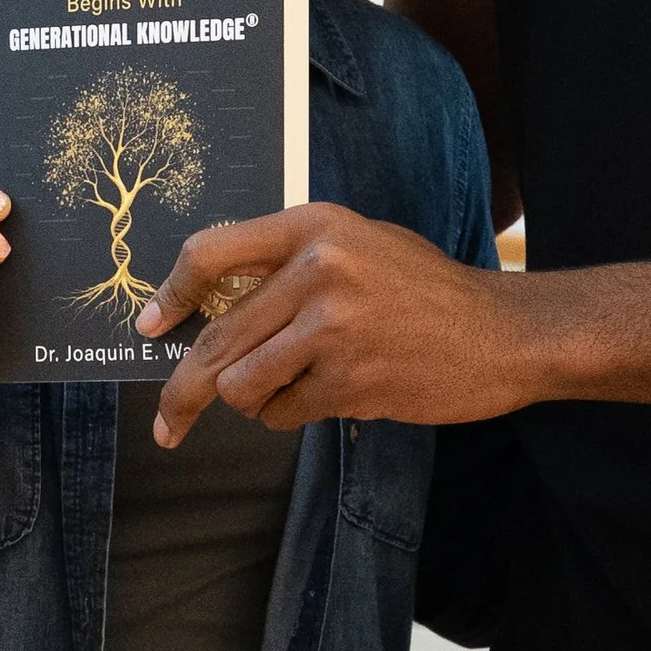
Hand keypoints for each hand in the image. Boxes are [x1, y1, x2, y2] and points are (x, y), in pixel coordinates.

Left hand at [132, 203, 535, 445]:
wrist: (501, 334)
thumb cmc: (424, 289)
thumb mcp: (359, 245)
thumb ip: (291, 265)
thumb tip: (209, 308)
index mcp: (315, 226)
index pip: (211, 253)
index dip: (169, 295)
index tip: (148, 327)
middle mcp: (318, 271)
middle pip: (216, 340)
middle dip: (183, 391)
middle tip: (166, 424)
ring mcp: (333, 328)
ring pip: (243, 386)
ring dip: (254, 401)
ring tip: (292, 389)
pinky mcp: (351, 381)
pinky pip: (284, 414)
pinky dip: (292, 415)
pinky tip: (331, 395)